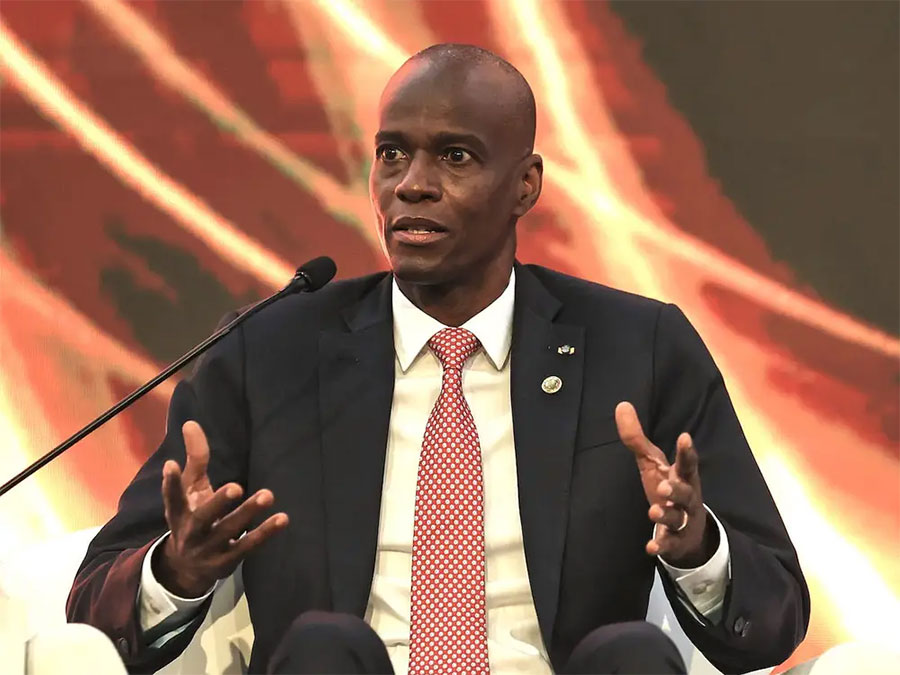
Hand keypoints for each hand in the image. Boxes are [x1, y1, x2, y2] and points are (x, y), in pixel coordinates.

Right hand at [155, 421, 288, 596]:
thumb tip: (191, 423)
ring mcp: (209, 549)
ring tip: (268, 495)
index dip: (171, 483)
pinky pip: (249, 546)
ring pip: (230, 530)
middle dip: (218, 503)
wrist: (187, 569)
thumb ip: (196, 458)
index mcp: (179, 513)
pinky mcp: (228, 560)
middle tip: (236, 487)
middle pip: (204, 517)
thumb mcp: (191, 490)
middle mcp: (192, 532)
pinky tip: (283, 518)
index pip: (172, 497)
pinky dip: (265, 533)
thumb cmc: (193, 517)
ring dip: (249, 513)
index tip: (171, 464)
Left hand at [614, 402, 715, 567]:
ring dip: (666, 515)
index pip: (686, 462)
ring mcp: (684, 520)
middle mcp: (687, 497)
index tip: (685, 437)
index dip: (686, 451)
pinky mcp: (677, 541)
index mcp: (682, 476)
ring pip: (678, 518)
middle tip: (665, 486)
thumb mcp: (653, 463)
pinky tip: (651, 548)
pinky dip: (662, 546)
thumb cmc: (669, 489)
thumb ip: (637, 438)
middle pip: (686, 492)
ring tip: (653, 511)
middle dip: (677, 490)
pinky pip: (670, 544)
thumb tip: (621, 405)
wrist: (690, 532)